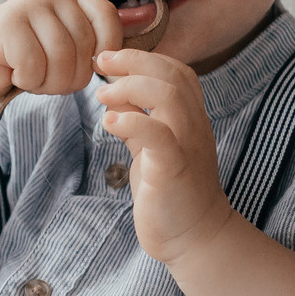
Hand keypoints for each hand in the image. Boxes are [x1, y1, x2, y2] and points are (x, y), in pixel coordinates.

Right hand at [0, 0, 133, 109]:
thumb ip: (95, 44)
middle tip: (49, 78)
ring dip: (48, 82)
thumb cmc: (26, 60)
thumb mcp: (65, 48)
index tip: (88, 67)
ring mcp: (27, 6)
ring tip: (33, 76)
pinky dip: (27, 80)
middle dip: (71, 77)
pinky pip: (34, 66)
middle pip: (85, 47)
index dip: (104, 50)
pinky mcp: (5, 25)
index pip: (108, 18)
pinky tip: (14, 72)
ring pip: (61, 59)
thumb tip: (139, 44)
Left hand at [94, 50, 234, 261]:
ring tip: (102, 95)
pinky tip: (109, 122)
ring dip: (130, 87)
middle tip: (101, 62)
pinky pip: (159, 136)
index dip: (144, 57)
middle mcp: (193, 126)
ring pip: (169, 97)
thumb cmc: (169, 192)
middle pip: (173, 75)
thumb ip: (137, 119)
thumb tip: (114, 93)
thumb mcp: (150, 149)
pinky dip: (133, 122)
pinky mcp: (174, 170)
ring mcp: (186, 146)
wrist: (193, 238)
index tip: (109, 57)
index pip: (176, 71)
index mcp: (189, 118)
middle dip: (134, 62)